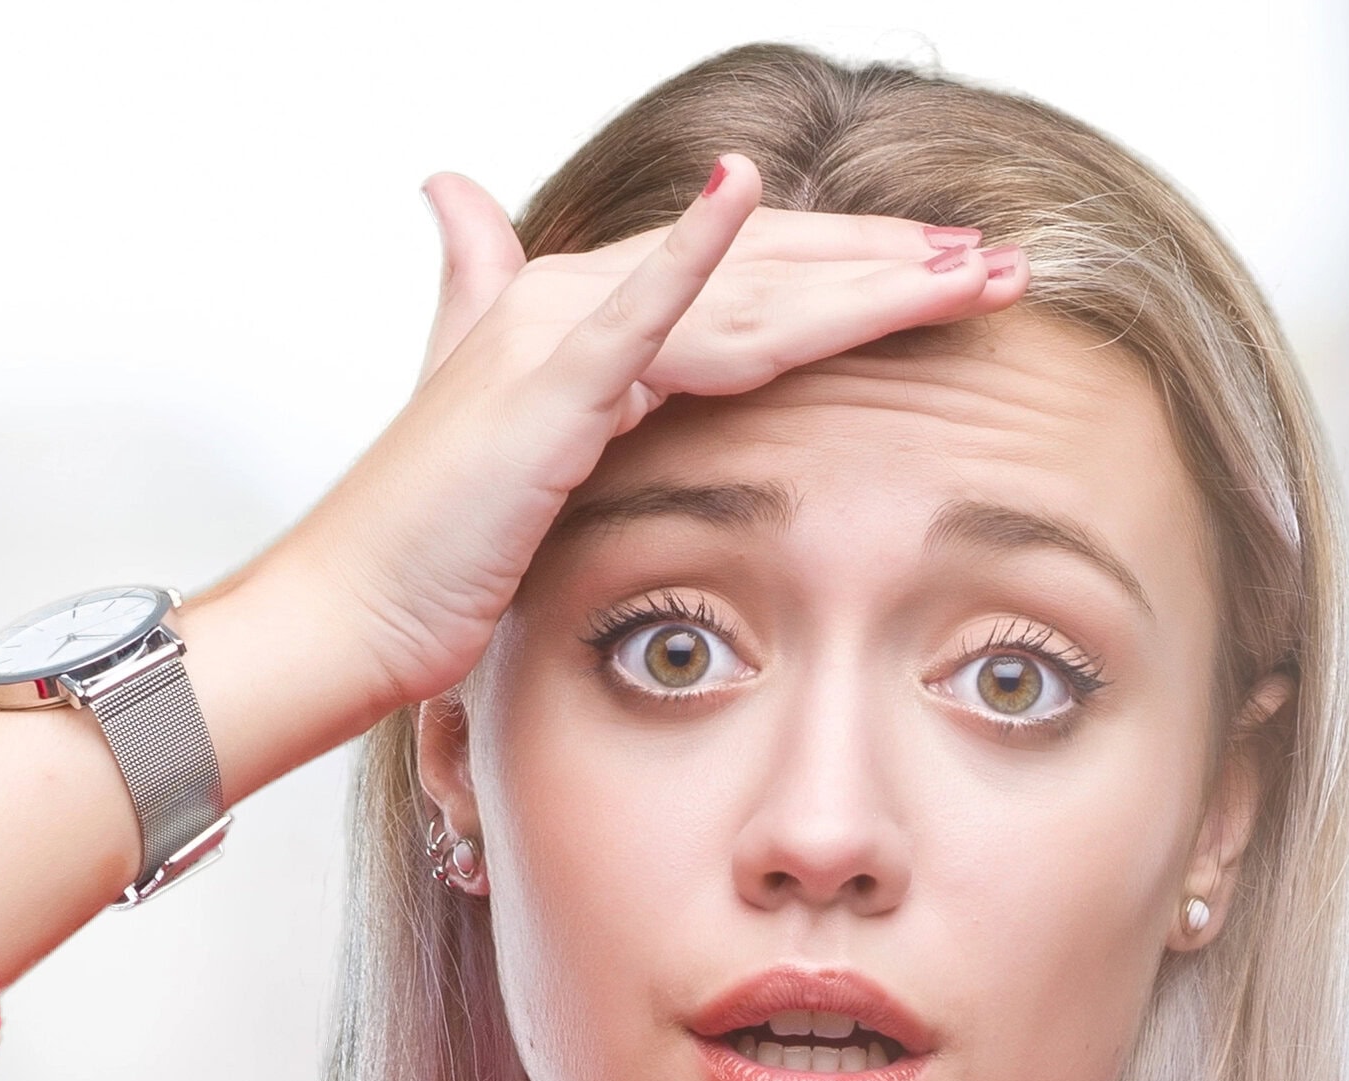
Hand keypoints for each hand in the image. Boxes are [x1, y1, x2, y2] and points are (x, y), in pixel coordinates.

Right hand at [240, 155, 1027, 723]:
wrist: (346, 616)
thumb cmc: (424, 554)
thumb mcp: (499, 444)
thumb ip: (498, 330)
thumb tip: (452, 201)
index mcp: (577, 316)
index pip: (748, 273)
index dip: (853, 267)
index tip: (952, 276)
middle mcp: (570, 301)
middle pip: (767, 268)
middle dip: (892, 265)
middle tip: (1002, 265)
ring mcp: (557, 334)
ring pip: (746, 292)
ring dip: (866, 276)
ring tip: (968, 270)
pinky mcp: (542, 383)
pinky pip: (639, 310)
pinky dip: (696, 251)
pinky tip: (744, 195)